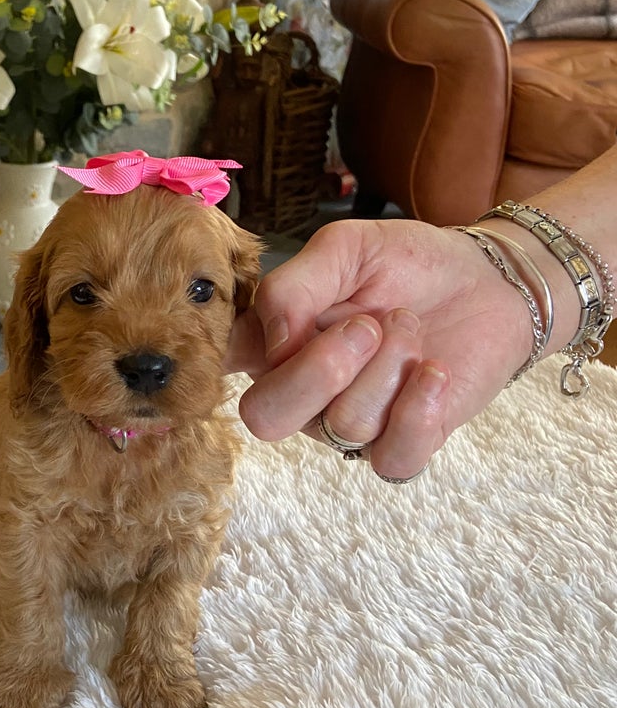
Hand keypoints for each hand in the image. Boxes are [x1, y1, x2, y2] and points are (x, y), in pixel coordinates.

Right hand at [227, 219, 538, 478]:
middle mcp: (301, 391)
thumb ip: (294, 284)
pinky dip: (417, 411)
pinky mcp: (403, 444)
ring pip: (342, 424)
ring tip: (410, 327)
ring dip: (388, 366)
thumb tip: (273, 338)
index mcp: (273, 342)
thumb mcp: (347, 248)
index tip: (279, 319)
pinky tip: (434, 372)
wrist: (487, 281)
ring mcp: (348, 423)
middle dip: (319, 370)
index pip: (221, 364)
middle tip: (368, 324)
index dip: (234, 352)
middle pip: (265, 417)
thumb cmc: (409, 264)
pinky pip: (392, 459)